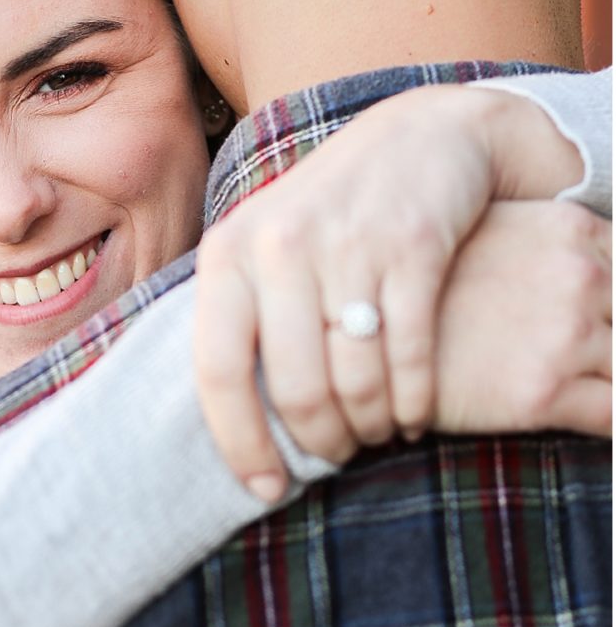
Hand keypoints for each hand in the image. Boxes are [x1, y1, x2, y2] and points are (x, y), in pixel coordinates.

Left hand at [194, 83, 597, 497]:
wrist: (421, 137)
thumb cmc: (329, 212)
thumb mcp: (264, 243)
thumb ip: (237, 311)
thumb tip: (204, 416)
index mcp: (230, 252)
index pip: (218, 370)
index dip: (239, 441)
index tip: (263, 489)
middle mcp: (281, 246)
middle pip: (294, 388)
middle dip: (319, 442)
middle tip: (335, 457)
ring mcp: (349, 245)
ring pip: (355, 381)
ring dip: (370, 427)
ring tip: (376, 433)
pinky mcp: (414, 247)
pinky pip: (411, 358)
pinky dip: (414, 403)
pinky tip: (414, 414)